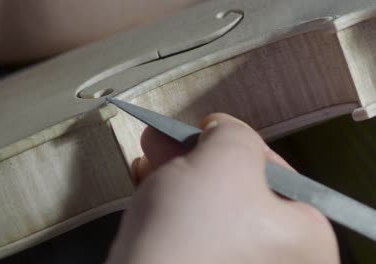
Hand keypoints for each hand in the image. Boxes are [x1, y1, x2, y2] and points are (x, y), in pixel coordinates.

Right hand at [106, 113, 338, 263]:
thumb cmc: (196, 229)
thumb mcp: (227, 159)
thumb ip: (234, 134)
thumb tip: (222, 132)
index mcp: (305, 239)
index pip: (279, 175)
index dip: (239, 144)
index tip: (207, 129)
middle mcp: (275, 258)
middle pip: (237, 189)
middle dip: (197, 156)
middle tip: (170, 139)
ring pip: (208, 207)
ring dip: (178, 174)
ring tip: (151, 155)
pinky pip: (189, 228)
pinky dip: (170, 202)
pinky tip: (147, 181)